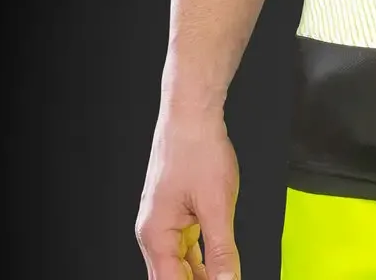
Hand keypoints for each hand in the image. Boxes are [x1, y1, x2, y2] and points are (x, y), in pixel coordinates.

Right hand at [135, 107, 241, 279]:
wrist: (192, 113)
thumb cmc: (197, 148)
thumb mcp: (217, 204)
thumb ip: (221, 250)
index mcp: (155, 234)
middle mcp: (153, 232)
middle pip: (171, 276)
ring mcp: (163, 221)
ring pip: (179, 264)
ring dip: (199, 275)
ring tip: (222, 277)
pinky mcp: (174, 211)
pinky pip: (185, 246)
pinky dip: (199, 258)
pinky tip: (215, 264)